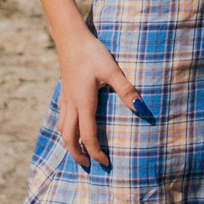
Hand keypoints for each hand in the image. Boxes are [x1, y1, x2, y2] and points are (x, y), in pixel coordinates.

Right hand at [54, 24, 148, 170]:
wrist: (70, 37)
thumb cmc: (92, 52)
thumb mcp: (112, 71)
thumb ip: (126, 91)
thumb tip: (142, 110)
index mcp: (83, 103)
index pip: (87, 136)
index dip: (95, 152)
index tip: (105, 163)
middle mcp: (71, 104)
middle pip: (68, 137)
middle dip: (77, 154)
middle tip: (87, 166)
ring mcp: (65, 97)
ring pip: (62, 127)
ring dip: (69, 142)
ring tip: (78, 150)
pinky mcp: (64, 90)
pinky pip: (61, 116)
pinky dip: (65, 127)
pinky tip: (71, 125)